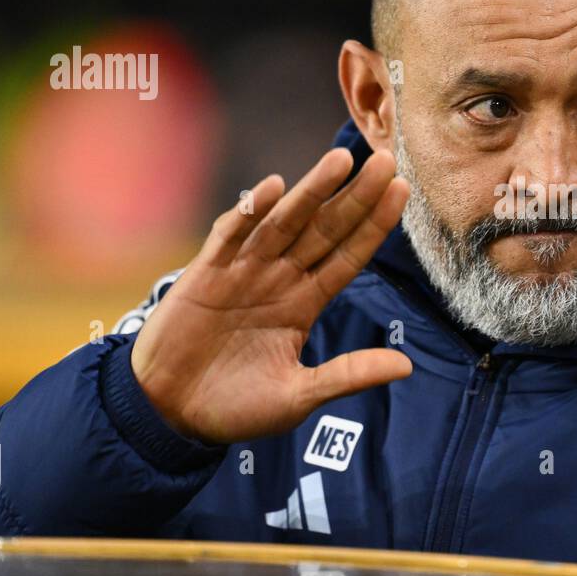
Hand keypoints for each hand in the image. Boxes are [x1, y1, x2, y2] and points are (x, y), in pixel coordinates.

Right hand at [129, 148, 411, 443]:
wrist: (169, 415)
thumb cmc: (235, 407)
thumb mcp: (299, 395)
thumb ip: (348, 375)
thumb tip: (407, 366)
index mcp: (305, 304)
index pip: (348, 257)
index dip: (374, 225)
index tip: (402, 191)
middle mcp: (279, 279)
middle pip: (325, 229)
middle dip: (355, 197)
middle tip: (386, 161)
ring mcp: (243, 273)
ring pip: (284, 223)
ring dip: (312, 191)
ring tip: (341, 160)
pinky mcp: (205, 275)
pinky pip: (231, 237)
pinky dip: (250, 212)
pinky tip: (273, 189)